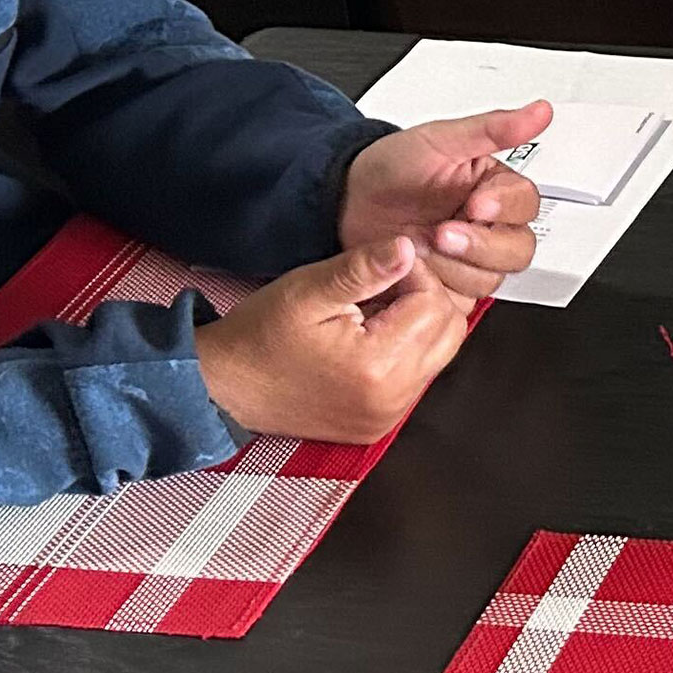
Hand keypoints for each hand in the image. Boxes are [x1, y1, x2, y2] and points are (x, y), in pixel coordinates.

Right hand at [193, 235, 474, 446]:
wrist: (223, 387)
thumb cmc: (259, 336)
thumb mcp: (308, 290)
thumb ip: (363, 269)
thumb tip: (410, 248)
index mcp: (378, 367)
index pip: (435, 305)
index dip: (415, 274)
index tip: (381, 266)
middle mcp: (393, 400)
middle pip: (449, 332)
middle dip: (424, 298)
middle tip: (380, 284)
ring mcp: (387, 417)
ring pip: (438, 354)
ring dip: (417, 324)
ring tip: (371, 308)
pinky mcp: (379, 424)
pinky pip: (417, 377)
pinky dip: (405, 350)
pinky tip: (368, 336)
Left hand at [341, 101, 549, 297]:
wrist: (345, 203)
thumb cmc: (390, 168)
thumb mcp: (440, 140)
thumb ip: (493, 129)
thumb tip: (540, 111)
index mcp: (495, 188)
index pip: (525, 203)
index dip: (505, 207)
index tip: (476, 204)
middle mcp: (489, 227)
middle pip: (518, 249)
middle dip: (478, 244)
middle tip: (442, 232)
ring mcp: (470, 261)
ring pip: (491, 277)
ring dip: (453, 265)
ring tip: (419, 246)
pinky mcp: (450, 287)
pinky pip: (463, 300)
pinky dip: (440, 287)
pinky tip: (417, 268)